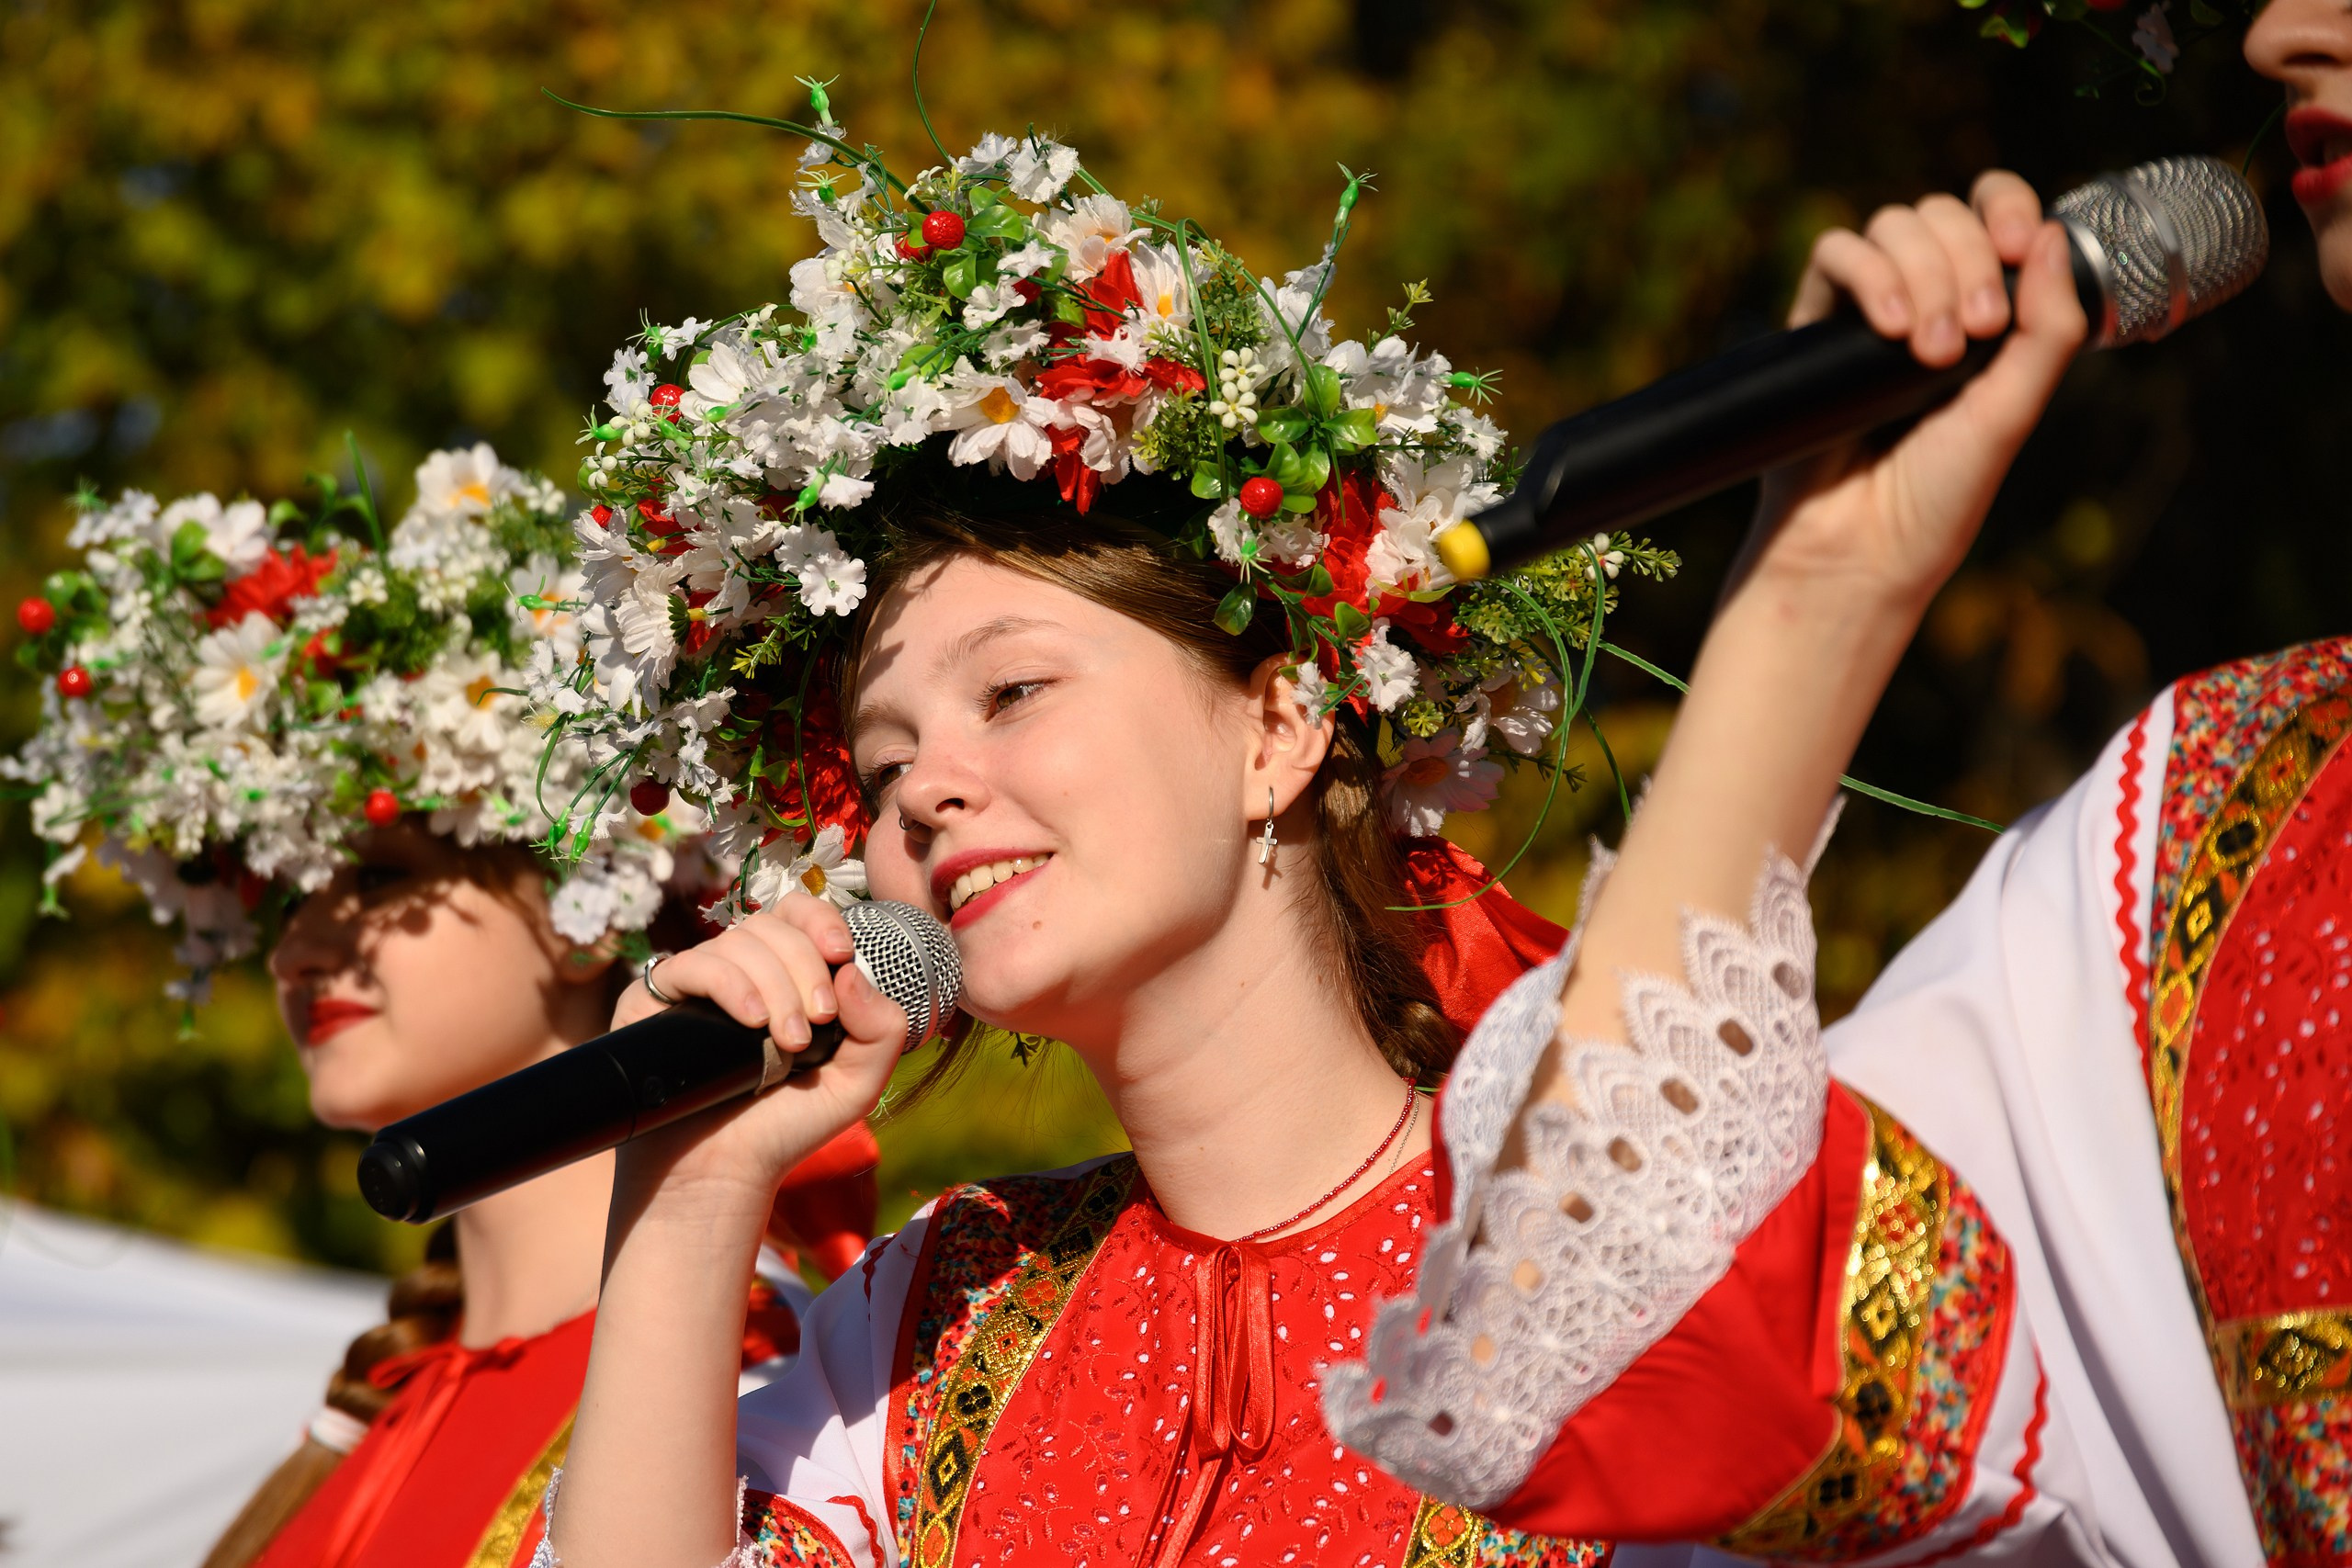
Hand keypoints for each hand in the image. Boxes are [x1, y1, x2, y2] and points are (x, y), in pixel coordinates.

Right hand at [608, 894, 905, 1220]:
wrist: (721, 1173)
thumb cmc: (783, 1128)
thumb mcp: (857, 1083)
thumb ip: (881, 1030)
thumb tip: (854, 972)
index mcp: (784, 978)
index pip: (798, 916)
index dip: (820, 920)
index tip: (841, 954)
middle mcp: (740, 972)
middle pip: (773, 927)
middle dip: (805, 971)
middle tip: (814, 1028)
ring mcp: (696, 984)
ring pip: (737, 942)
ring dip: (775, 987)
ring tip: (787, 1045)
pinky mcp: (654, 1000)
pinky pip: (692, 965)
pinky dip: (731, 985)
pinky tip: (751, 1024)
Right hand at [1741, 170, 2087, 608]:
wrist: (1856, 547)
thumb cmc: (1936, 495)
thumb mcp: (2013, 412)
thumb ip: (2047, 329)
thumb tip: (2053, 234)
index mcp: (1983, 313)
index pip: (1995, 218)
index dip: (2008, 205)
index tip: (2019, 242)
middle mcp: (1925, 300)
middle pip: (1944, 215)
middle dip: (1967, 262)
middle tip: (1973, 337)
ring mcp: (1866, 309)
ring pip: (1893, 225)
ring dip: (1922, 275)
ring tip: (1929, 353)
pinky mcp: (1813, 324)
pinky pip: (1834, 252)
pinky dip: (1868, 275)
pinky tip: (1887, 330)